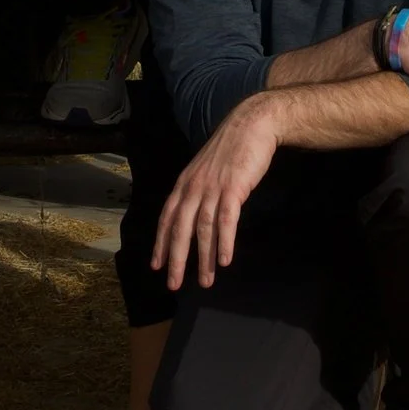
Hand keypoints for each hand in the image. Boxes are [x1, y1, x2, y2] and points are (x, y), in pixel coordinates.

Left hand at [152, 95, 279, 289]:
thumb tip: (194, 214)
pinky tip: (225, 260)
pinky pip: (226, 220)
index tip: (156, 265)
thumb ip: (198, 190)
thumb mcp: (206, 169)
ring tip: (206, 281)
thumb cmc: (231, 149)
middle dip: (176, 258)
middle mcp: (194, 186)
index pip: (167, 217)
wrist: (251, 125)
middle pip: (180, 228)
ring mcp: (213, 187)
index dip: (161, 242)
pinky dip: (224, 241)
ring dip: (204, 258)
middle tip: (173, 284)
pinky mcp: (233, 188)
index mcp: (185, 182)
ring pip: (203, 228)